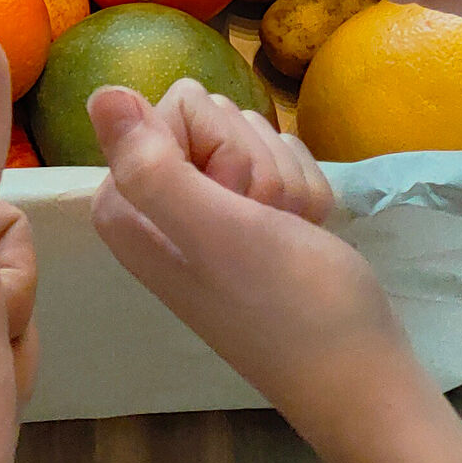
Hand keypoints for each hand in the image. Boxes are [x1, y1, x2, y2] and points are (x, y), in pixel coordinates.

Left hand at [88, 79, 393, 426]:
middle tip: (264, 227)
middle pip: (215, 117)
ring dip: (284, 183)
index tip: (235, 205)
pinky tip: (303, 235)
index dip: (223, 148)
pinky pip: (281, 160)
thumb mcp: (214, 231)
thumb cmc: (289, 305)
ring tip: (284, 237)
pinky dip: (304, 195)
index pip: (178, 107)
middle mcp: (154, 201)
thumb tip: (100, 93)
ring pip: (253, 136)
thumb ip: (150, 166)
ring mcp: (204, 207)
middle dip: (256, 166)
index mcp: (126, 203)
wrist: (361, 369)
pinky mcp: (250, 213)